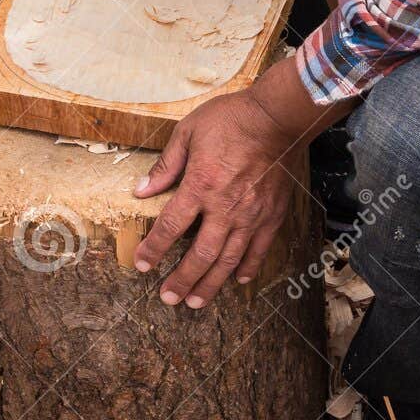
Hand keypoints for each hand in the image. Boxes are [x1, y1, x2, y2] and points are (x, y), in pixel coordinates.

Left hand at [132, 57, 341, 306]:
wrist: (277, 117)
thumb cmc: (231, 119)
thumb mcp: (188, 132)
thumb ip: (166, 166)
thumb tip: (141, 190)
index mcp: (200, 185)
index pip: (170, 227)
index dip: (154, 249)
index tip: (142, 265)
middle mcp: (225, 207)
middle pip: (200, 254)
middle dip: (182, 280)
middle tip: (169, 299)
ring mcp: (251, 215)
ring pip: (228, 260)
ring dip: (211, 284)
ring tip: (196, 302)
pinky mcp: (271, 215)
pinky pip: (259, 249)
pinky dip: (248, 268)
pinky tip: (237, 280)